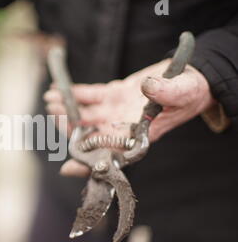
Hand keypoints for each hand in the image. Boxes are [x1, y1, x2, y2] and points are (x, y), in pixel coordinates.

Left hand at [44, 59, 214, 176]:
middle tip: (54, 114)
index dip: (90, 159)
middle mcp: (122, 127)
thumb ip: (166, 93)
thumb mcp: (184, 92)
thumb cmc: (190, 92)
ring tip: (50, 100)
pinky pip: (90, 95)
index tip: (69, 161)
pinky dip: (75, 93)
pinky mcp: (113, 95)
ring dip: (67, 108)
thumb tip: (147, 87)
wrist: (188, 79)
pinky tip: (59, 90)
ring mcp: (115, 111)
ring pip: (86, 114)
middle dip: (70, 126)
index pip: (110, 151)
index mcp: (138, 135)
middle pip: (90, 132)